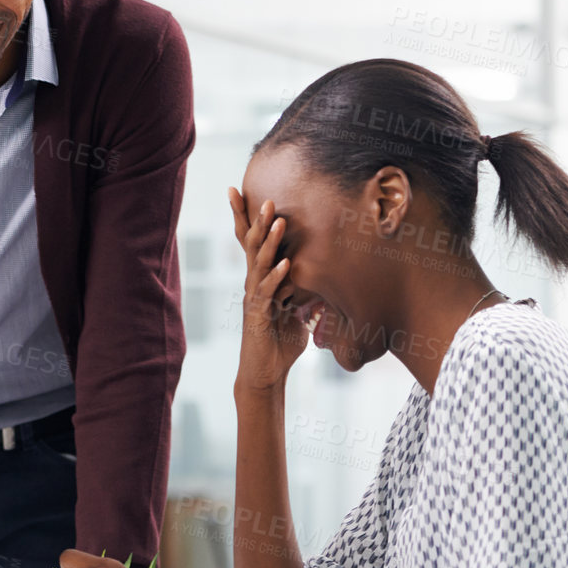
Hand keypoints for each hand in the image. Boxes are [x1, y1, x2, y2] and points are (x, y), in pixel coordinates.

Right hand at [228, 187, 305, 391]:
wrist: (264, 375)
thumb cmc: (280, 343)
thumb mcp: (298, 311)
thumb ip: (306, 291)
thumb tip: (326, 275)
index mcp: (261, 280)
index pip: (253, 244)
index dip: (246, 219)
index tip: (240, 192)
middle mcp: (253, 285)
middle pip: (251, 247)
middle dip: (256, 221)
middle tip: (264, 197)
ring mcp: (253, 299)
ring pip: (258, 264)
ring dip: (269, 242)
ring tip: (277, 221)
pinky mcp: (257, 317)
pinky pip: (267, 293)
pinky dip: (276, 277)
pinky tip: (286, 264)